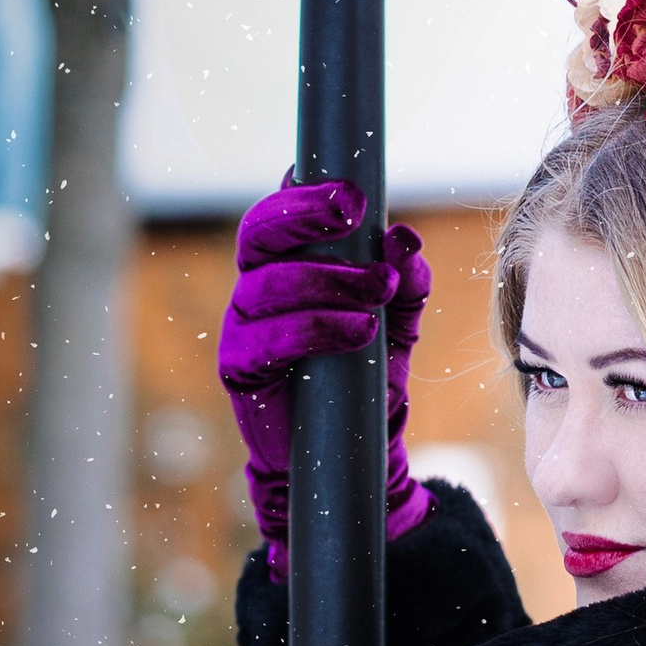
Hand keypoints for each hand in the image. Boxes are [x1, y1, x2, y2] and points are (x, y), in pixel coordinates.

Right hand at [217, 177, 434, 571]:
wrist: (351, 453)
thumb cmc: (366, 379)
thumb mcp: (398, 326)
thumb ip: (406, 283)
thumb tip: (405, 240)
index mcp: (288, 264)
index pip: (282, 211)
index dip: (305, 191)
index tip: (352, 192)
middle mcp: (257, 287)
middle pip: (260, 232)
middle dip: (304, 214)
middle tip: (354, 213)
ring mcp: (243, 327)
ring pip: (269, 284)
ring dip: (330, 281)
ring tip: (379, 292)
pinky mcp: (239, 370)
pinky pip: (268, 340)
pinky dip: (318, 329)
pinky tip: (361, 332)